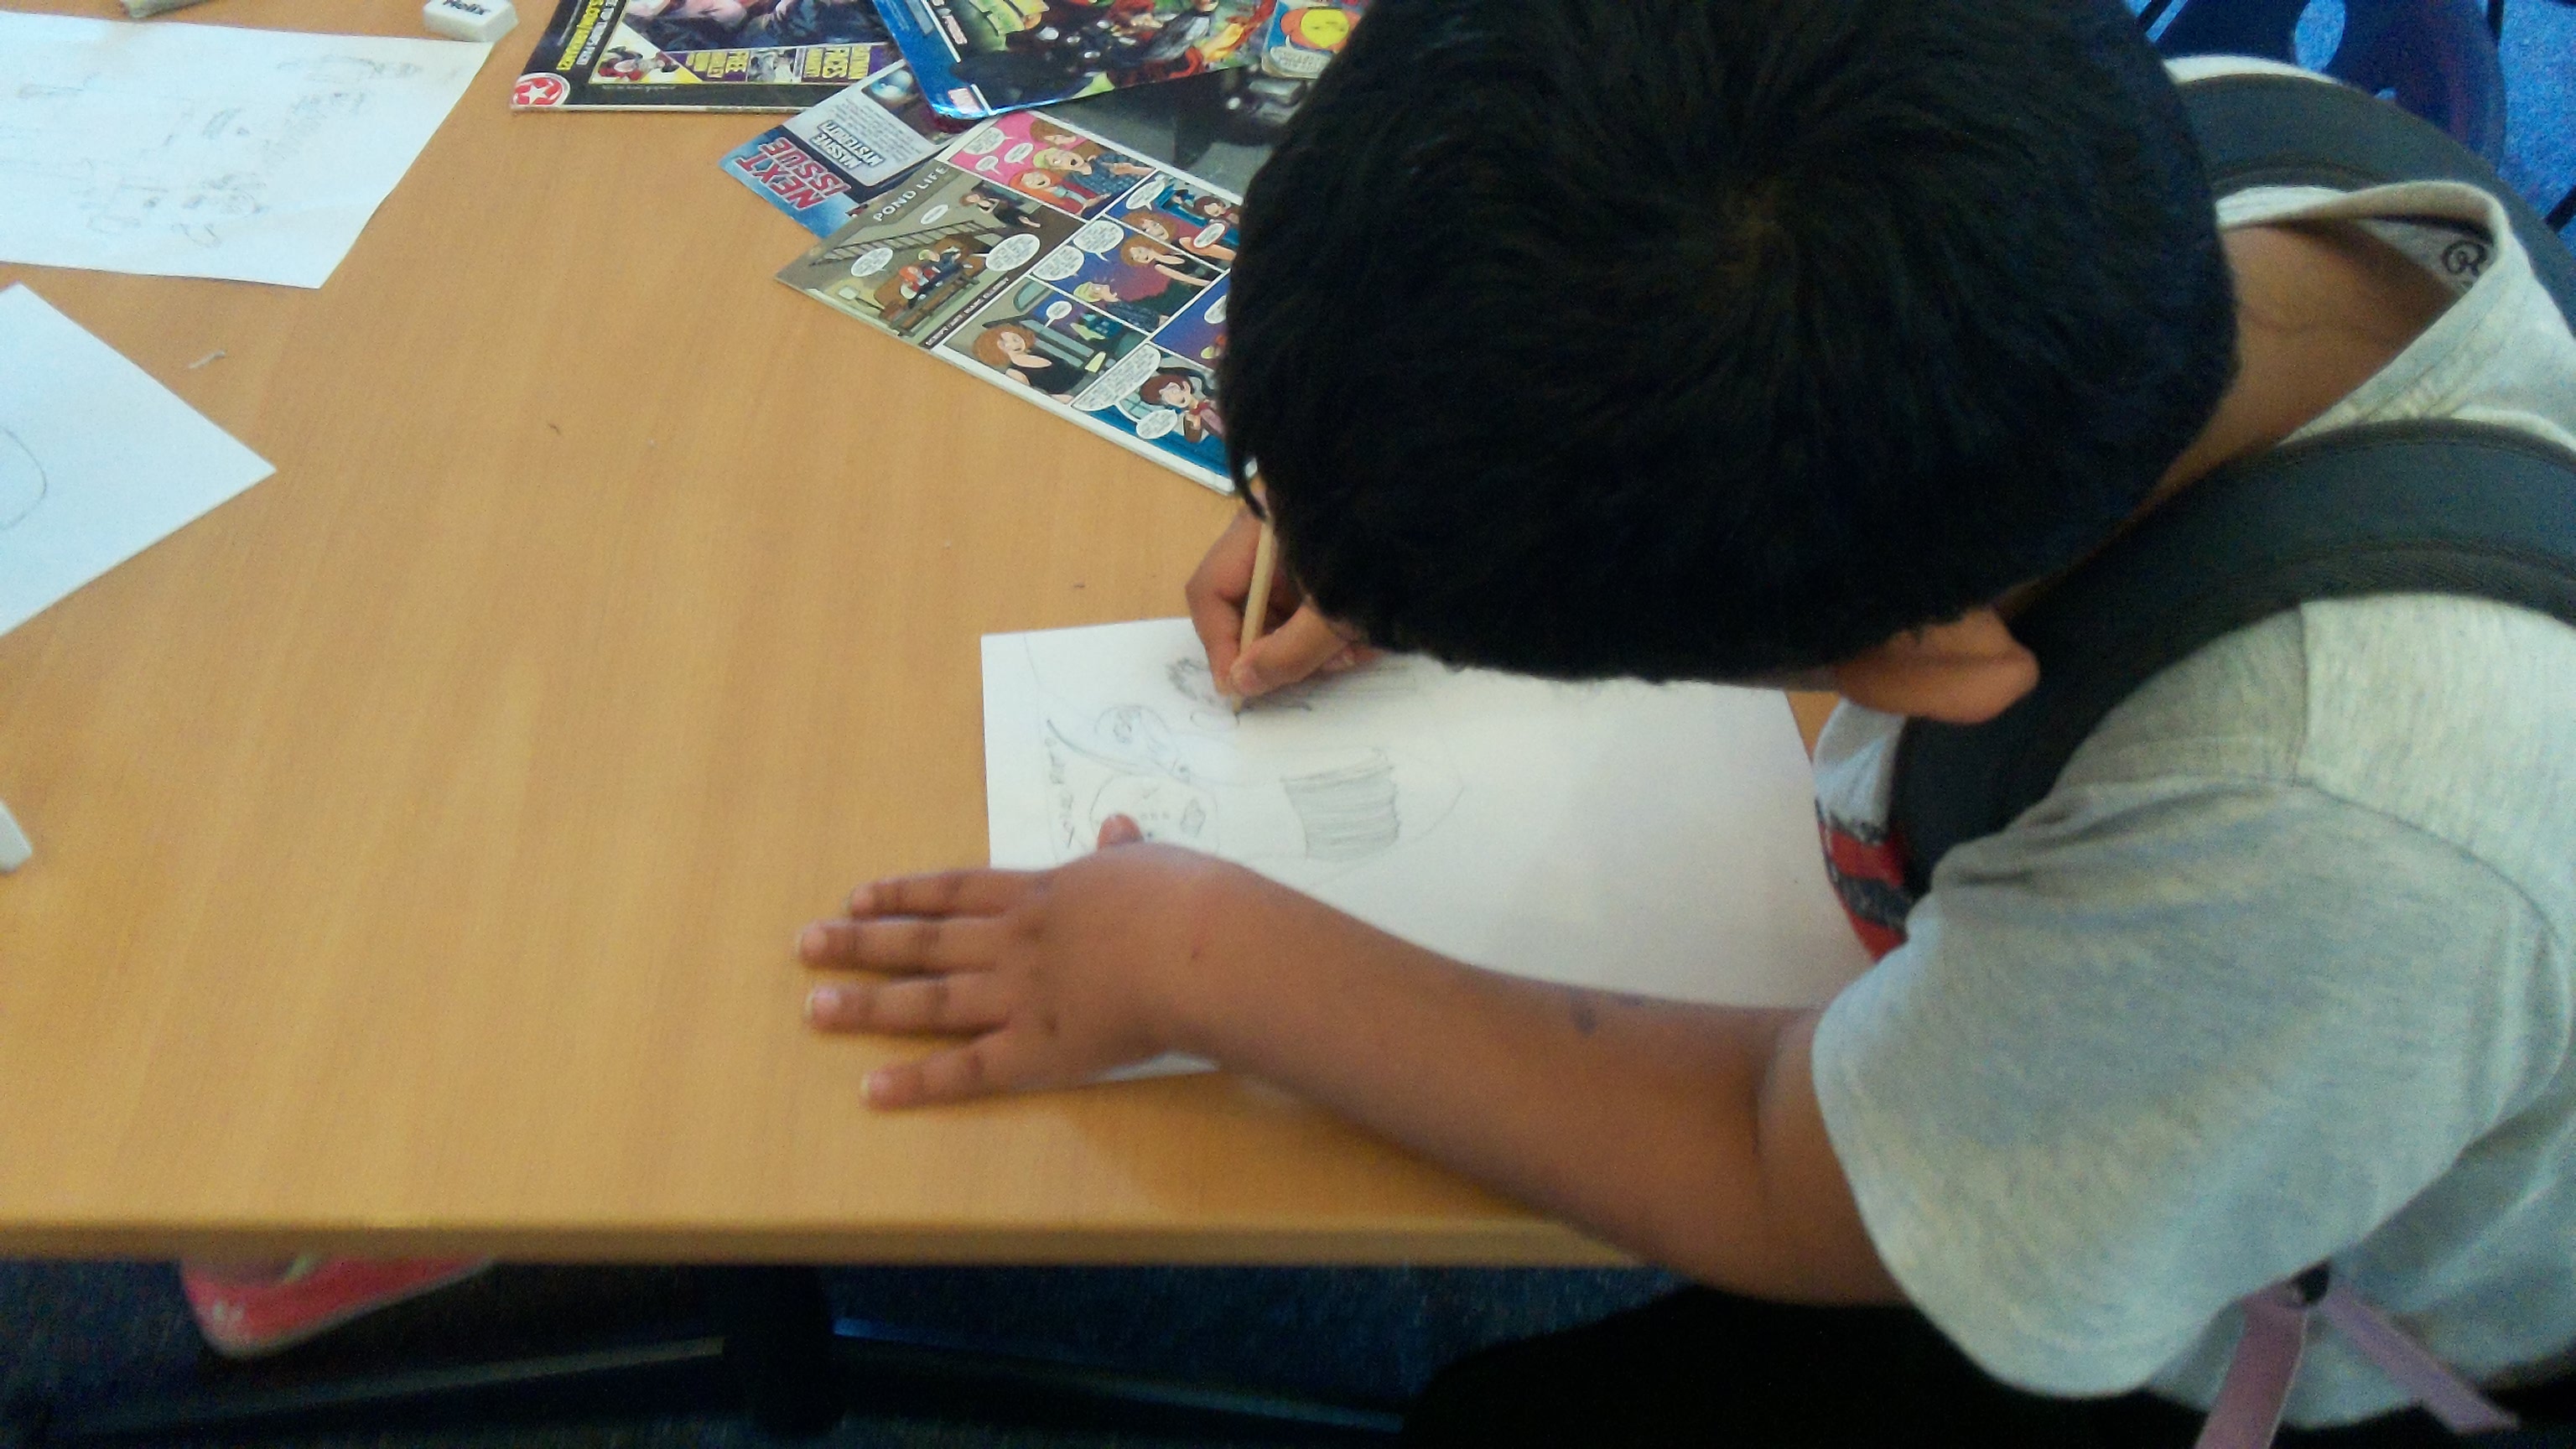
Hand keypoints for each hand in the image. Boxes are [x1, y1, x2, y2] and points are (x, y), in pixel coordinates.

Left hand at [796, 818, 1241, 1105]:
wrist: (1197, 946)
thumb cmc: (1182, 898)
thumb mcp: (1147, 863)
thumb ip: (1123, 852)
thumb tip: (1118, 827)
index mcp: (1041, 895)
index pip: (956, 892)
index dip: (905, 894)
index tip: (860, 896)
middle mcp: (1013, 944)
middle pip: (924, 943)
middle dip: (861, 944)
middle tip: (806, 944)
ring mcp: (1018, 997)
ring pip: (928, 1001)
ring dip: (868, 1005)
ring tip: (815, 1010)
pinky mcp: (1036, 1051)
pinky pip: (966, 1070)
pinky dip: (918, 1082)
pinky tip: (873, 1091)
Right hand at [1184, 509, 1373, 700]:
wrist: (1463, 517)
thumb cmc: (1390, 555)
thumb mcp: (1337, 612)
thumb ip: (1286, 653)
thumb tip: (1239, 685)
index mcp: (1260, 526)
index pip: (1211, 591)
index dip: (1220, 644)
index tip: (1241, 688)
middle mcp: (1275, 530)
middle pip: (1250, 603)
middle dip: (1281, 647)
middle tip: (1315, 670)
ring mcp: (1307, 543)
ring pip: (1289, 609)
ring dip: (1316, 643)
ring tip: (1356, 651)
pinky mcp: (1340, 557)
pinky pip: (1321, 602)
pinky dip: (1341, 628)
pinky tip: (1372, 638)